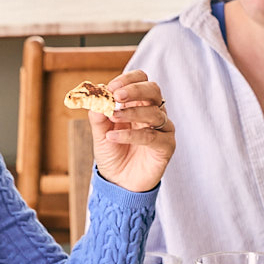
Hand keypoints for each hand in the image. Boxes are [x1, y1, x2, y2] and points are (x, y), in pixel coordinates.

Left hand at [89, 70, 175, 193]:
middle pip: (153, 90)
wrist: (119, 182)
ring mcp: (162, 128)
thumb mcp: (100, 132)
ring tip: (111, 116)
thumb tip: (97, 93)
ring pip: (154, 113)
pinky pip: (152, 136)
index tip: (111, 87)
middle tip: (117, 96)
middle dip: (135, 90)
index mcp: (138, 104)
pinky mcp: (166, 146)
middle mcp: (153, 112)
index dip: (128, 80)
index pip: (141, 80)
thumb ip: (98, 114)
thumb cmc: (113, 154)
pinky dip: (131, 135)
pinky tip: (113, 137)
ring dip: (131, 112)